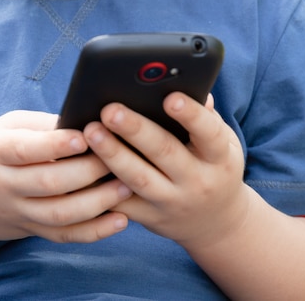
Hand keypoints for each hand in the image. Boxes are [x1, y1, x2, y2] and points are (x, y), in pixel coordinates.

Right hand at [0, 111, 131, 247]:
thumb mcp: (7, 127)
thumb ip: (42, 125)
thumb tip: (86, 120)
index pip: (24, 149)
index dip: (54, 145)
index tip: (84, 136)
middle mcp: (5, 184)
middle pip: (48, 182)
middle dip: (87, 170)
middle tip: (117, 156)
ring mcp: (19, 212)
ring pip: (59, 213)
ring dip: (97, 202)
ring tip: (126, 185)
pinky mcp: (33, 230)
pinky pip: (65, 235)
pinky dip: (95, 231)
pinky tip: (120, 220)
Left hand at [83, 93, 249, 248]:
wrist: (214, 223)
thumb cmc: (213, 166)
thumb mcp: (222, 142)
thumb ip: (205, 115)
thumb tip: (190, 82)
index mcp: (219, 157)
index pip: (209, 133)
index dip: (190, 115)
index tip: (170, 97)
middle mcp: (197, 181)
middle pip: (164, 152)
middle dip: (135, 130)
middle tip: (110, 110)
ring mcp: (171, 202)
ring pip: (138, 178)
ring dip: (112, 154)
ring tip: (90, 131)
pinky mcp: (148, 217)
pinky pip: (121, 201)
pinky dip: (100, 184)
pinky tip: (82, 163)